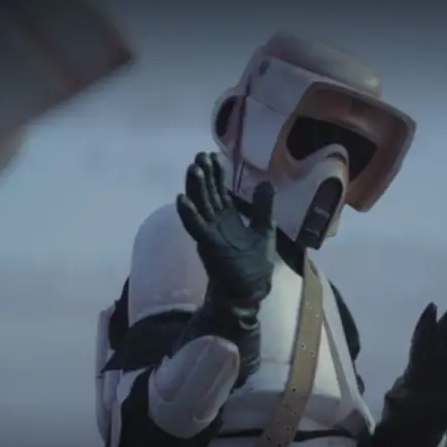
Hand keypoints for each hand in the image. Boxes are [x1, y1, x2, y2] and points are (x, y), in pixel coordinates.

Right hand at [176, 152, 275, 305]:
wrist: (250, 290)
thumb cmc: (255, 263)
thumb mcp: (263, 229)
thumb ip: (263, 207)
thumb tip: (266, 183)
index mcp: (227, 218)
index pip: (219, 191)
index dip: (216, 174)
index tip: (213, 156)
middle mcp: (215, 222)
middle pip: (207, 194)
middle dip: (203, 175)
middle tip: (199, 155)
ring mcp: (209, 233)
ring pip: (199, 205)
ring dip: (194, 187)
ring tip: (192, 168)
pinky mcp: (208, 244)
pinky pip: (195, 227)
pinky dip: (188, 213)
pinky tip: (180, 198)